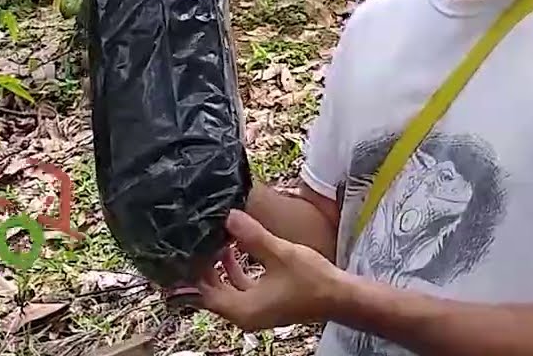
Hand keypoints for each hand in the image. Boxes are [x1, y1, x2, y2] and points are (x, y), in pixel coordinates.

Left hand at [197, 209, 349, 330]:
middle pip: (213, 292)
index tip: (192, 247)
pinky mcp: (266, 305)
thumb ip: (253, 236)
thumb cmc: (312, 280)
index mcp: (243, 309)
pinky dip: (236, 272)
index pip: (204, 292)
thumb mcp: (280, 253)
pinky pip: (241, 289)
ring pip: (227, 290)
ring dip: (221, 268)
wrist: (340, 297)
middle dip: (206, 267)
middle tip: (202, 241)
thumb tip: (230, 216)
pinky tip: (239, 251)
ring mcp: (256, 312)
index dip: (196, 269)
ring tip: (219, 241)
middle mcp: (245, 315)